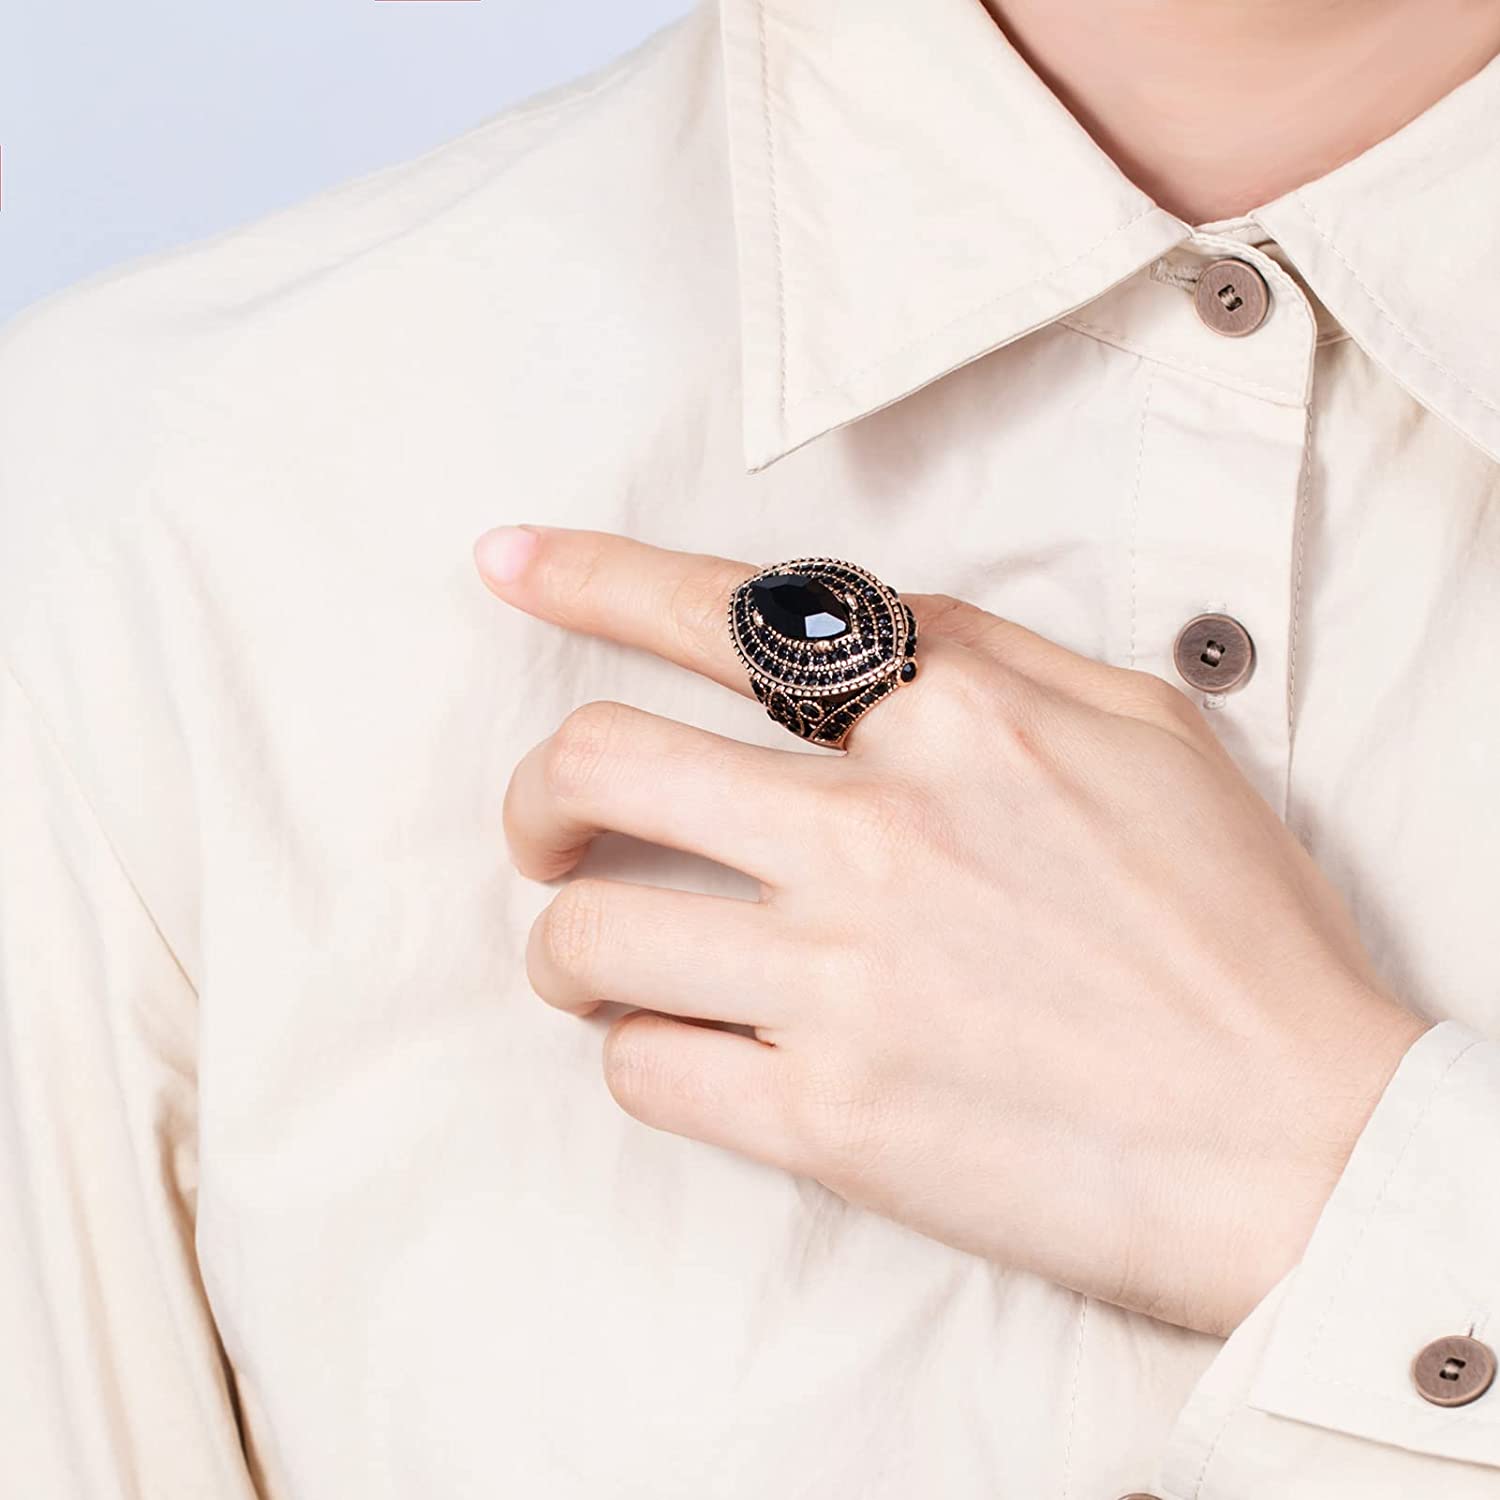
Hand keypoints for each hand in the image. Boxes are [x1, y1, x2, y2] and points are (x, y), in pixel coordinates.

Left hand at [473, 524, 1428, 1335]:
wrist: (1304, 1147)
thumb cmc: (1237, 936)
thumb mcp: (1144, 734)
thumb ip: (988, 660)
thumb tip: (844, 635)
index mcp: (956, 718)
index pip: (724, 614)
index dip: (589, 576)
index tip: (506, 562)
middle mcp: (878, 832)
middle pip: (597, 764)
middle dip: (534, 797)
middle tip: (547, 834)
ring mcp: (843, 978)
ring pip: (585, 935)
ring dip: (566, 947)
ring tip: (604, 964)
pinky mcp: (828, 1119)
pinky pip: (643, 1072)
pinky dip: (636, 1055)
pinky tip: (684, 1050)